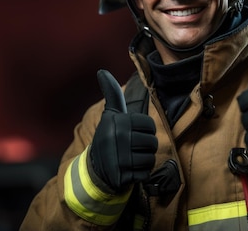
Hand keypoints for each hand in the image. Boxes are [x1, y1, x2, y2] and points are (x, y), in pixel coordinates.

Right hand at [91, 69, 157, 191]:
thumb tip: (102, 71)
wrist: (94, 169)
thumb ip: (111, 94)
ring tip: (130, 159)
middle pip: (152, 142)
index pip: (150, 125)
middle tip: (131, 148)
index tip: (132, 134)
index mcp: (118, 121)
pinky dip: (140, 174)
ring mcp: (120, 158)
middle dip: (145, 147)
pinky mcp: (123, 176)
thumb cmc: (109, 138)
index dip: (144, 131)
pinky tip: (129, 171)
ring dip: (143, 161)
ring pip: (150, 158)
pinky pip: (145, 174)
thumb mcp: (110, 115)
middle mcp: (119, 138)